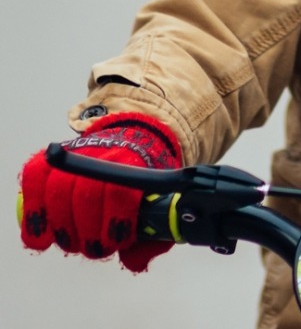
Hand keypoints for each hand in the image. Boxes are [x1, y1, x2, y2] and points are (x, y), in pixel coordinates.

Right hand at [19, 111, 180, 271]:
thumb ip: (151, 237)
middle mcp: (105, 151)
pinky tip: (42, 235)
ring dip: (62, 228)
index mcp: (135, 161)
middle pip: (84, 193)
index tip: (116, 242)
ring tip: (73, 242)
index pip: (117, 190)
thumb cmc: (142, 186)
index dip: (113, 223)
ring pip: (57, 189)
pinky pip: (34, 178)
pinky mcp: (53, 157)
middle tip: (93, 247)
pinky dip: (34, 211)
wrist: (131, 145)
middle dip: (87, 232)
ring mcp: (78, 152)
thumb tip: (135, 263)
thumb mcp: (158, 205)